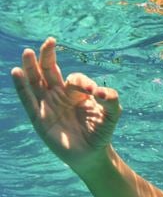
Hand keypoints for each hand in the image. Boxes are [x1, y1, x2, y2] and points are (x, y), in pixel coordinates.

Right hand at [11, 38, 121, 169]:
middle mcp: (60, 95)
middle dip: (48, 56)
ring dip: (31, 67)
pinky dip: (22, 86)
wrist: (92, 154)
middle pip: (50, 71)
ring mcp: (48, 105)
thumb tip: (102, 92)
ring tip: (27, 52)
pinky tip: (17, 72)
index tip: (93, 93)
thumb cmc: (101, 132)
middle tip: (50, 41)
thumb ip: (112, 101)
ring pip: (36, 82)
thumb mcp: (112, 115)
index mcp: (76, 92)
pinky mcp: (39, 118)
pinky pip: (28, 100)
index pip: (74, 79)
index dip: (82, 82)